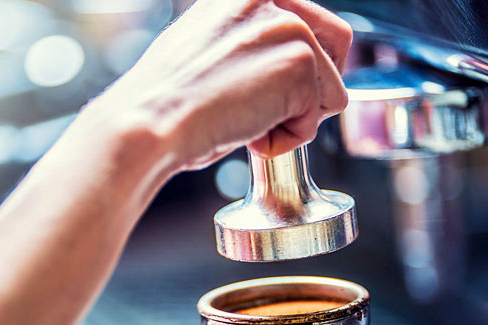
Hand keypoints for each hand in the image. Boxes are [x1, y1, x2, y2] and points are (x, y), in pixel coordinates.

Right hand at [89, 0, 351, 170]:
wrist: (149, 123)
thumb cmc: (164, 101)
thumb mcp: (207, 49)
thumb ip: (248, 44)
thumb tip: (275, 67)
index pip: (311, 22)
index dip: (302, 65)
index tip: (272, 89)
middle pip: (337, 47)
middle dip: (311, 90)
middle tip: (267, 111)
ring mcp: (290, 28)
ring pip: (330, 91)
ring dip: (292, 119)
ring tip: (244, 121)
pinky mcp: (299, 64)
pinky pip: (316, 120)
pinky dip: (285, 140)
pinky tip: (247, 133)